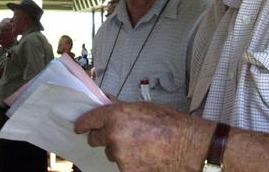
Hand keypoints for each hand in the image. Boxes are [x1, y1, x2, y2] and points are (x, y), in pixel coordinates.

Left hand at [74, 102, 212, 171]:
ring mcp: (120, 156)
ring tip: (140, 147)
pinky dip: (129, 163)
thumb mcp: (144, 108)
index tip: (80, 128)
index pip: (89, 120)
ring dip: (118, 151)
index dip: (83, 124)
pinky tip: (145, 158)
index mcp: (117, 115)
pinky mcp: (127, 171)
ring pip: (110, 154)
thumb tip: (106, 103)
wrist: (188, 146)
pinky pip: (121, 166)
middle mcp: (114, 135)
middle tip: (118, 137)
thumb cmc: (171, 124)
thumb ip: (122, 108)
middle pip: (95, 139)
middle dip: (103, 137)